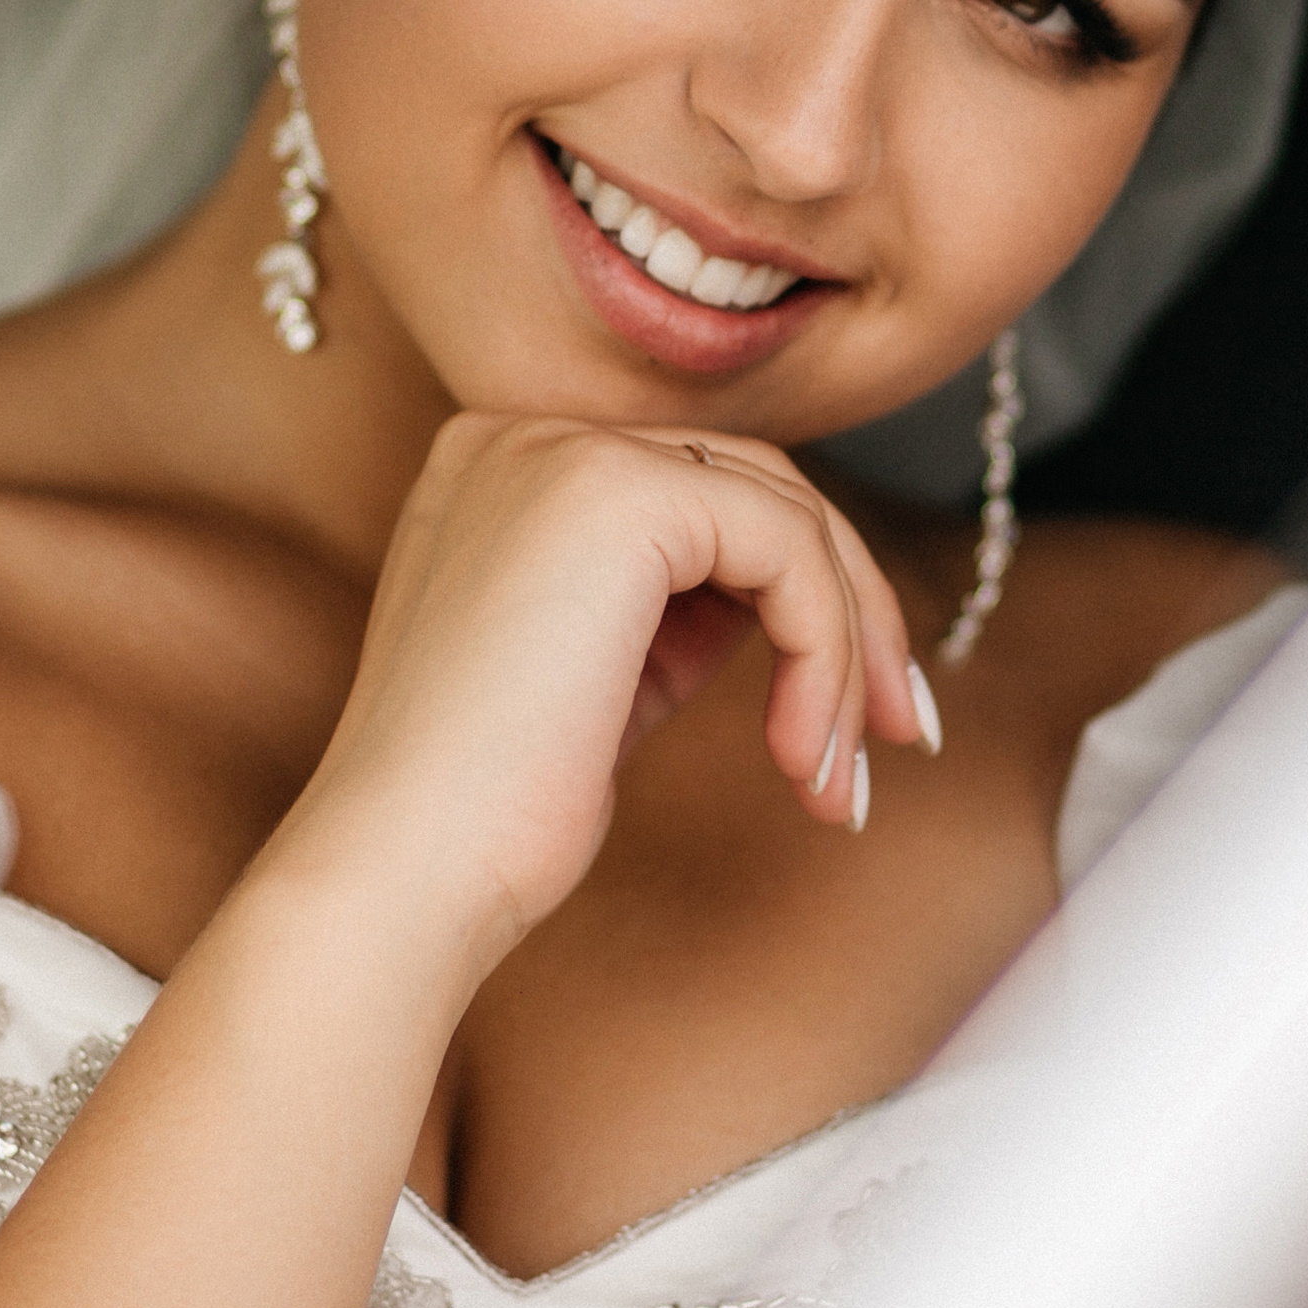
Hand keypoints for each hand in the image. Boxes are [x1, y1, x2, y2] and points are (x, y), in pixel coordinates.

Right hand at [261, 416, 927, 978]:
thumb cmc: (489, 813)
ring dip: (846, 653)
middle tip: (902, 736)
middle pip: (757, 487)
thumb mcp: (602, 676)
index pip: (700, 491)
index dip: (801, 593)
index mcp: (502, 465)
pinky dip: (826, 656)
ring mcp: (563, 451)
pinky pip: (787, 550)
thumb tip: (803, 590)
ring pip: (787, 515)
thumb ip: (678, 608)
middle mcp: (522, 434)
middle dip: (852, 613)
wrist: (405, 873)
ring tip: (839, 777)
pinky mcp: (615, 492)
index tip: (854, 717)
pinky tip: (805, 759)